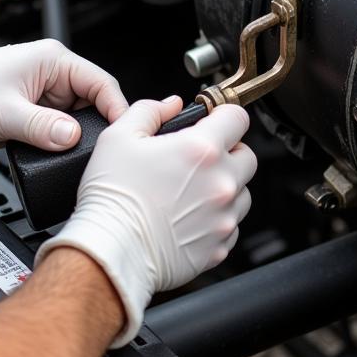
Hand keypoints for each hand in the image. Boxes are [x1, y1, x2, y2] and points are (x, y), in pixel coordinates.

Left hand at [0, 38, 127, 150]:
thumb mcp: (5, 113)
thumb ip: (41, 126)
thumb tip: (72, 138)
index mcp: (53, 61)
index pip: (101, 82)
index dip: (116, 108)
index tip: (122, 131)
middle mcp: (54, 74)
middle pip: (95, 102)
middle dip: (99, 126)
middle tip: (103, 151)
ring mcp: (47, 92)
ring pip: (80, 117)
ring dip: (80, 136)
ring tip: (82, 155)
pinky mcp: (39, 111)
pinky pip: (63, 126)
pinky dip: (64, 140)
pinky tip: (63, 154)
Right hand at [36, 96, 254, 345]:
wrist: (110, 251)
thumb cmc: (112, 197)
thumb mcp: (119, 136)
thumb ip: (150, 111)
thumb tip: (171, 105)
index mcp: (201, 150)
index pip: (237, 118)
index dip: (222, 115)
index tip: (211, 122)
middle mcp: (221, 183)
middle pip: (246, 156)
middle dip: (227, 152)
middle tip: (197, 159)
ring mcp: (223, 218)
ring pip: (242, 193)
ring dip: (224, 187)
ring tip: (190, 192)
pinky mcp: (218, 247)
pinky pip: (230, 226)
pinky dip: (216, 219)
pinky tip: (188, 218)